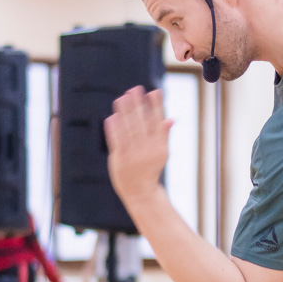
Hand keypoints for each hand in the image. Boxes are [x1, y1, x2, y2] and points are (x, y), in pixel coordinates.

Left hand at [104, 86, 171, 209]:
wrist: (141, 193)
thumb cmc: (150, 170)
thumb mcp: (161, 154)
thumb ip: (163, 136)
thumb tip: (170, 119)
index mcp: (159, 147)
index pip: (157, 122)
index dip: (156, 106)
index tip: (154, 91)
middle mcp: (147, 150)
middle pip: (141, 122)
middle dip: (138, 104)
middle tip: (135, 88)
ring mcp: (132, 155)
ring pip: (128, 129)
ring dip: (124, 112)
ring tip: (122, 97)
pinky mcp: (119, 159)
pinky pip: (116, 140)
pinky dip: (113, 128)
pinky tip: (112, 116)